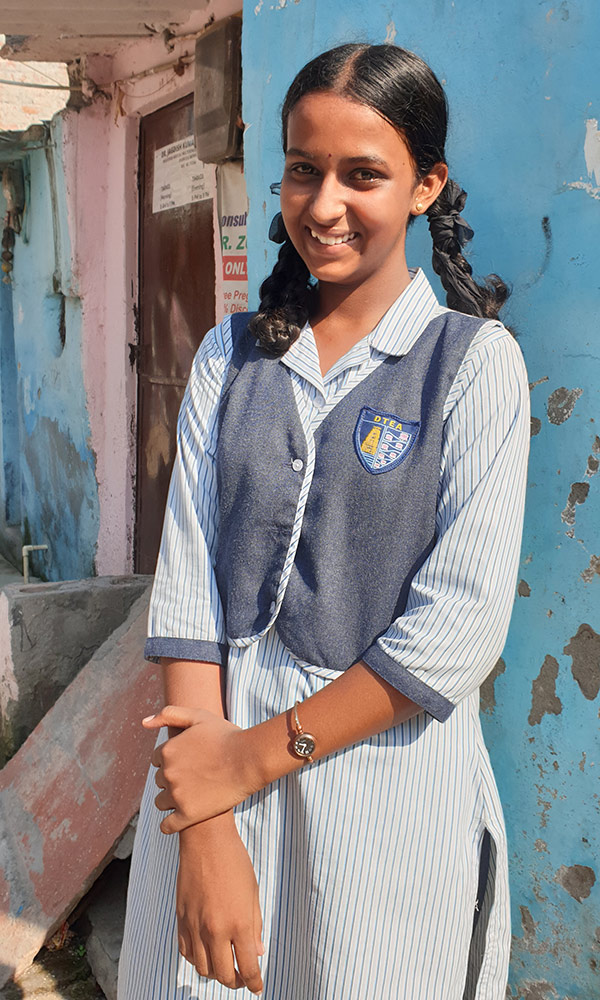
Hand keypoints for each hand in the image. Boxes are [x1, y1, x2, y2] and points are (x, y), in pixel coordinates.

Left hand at [144, 705, 259, 832]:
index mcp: (167, 751)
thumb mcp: (199, 716)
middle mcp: (168, 773)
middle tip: (194, 778)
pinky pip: (168, 826)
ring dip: (172, 800)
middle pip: (160, 781)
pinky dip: (171, 824)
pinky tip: (183, 818)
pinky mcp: (188, 815)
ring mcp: (177, 795)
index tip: (188, 763)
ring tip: (192, 796)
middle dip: (173, 779)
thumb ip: (169, 714)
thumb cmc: (226, 736)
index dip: (172, 761)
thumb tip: (144, 722)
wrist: (250, 759)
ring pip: (161, 802)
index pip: (157, 760)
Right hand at [177, 814, 263, 993]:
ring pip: (203, 969)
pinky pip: (186, 952)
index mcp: (238, 923)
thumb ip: (254, 926)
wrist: (206, 839)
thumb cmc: (234, 861)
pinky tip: (206, 952)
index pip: (248, 967)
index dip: (255, 982)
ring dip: (216, 973)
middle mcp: (215, 929)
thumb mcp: (253, 892)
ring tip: (225, 965)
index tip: (258, 987)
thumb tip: (256, 952)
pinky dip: (197, 959)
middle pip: (224, 975)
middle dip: (236, 982)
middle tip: (243, 978)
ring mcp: (195, 926)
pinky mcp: (181, 919)